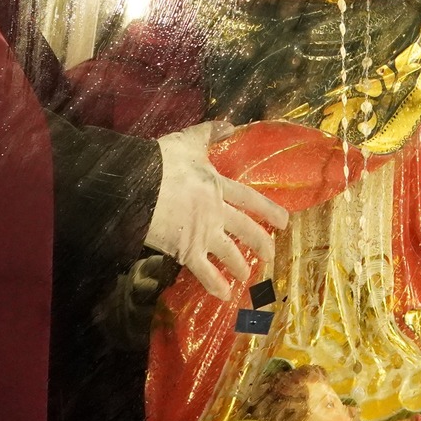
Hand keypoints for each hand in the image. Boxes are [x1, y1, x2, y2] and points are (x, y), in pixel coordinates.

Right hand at [143, 122, 289, 297]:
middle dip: (261, 243)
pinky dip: (215, 285)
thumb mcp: (188, 142)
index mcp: (218, 186)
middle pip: (246, 230)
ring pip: (229, 253)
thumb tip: (230, 125)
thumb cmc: (161, 161)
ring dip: (240, 266)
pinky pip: (204, 272)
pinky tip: (224, 295)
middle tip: (271, 255)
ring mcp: (203, 233)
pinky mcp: (186, 250)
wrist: (136, 185)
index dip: (269, 210)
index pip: (251, 200)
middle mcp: (216, 212)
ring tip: (247, 276)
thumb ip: (210, 133)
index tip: (285, 221)